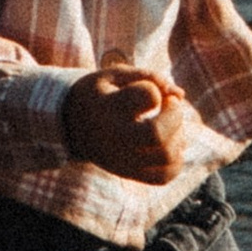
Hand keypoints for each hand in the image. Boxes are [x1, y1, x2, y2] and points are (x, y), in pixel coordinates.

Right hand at [61, 67, 198, 182]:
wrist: (71, 126)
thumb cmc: (100, 94)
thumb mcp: (115, 75)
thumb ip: (149, 77)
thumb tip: (180, 95)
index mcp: (108, 106)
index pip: (148, 97)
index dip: (155, 90)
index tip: (149, 90)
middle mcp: (114, 137)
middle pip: (157, 135)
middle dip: (176, 115)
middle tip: (170, 106)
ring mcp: (122, 160)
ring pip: (167, 156)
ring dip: (178, 136)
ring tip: (167, 124)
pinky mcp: (131, 174)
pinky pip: (165, 175)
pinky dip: (175, 158)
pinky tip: (166, 142)